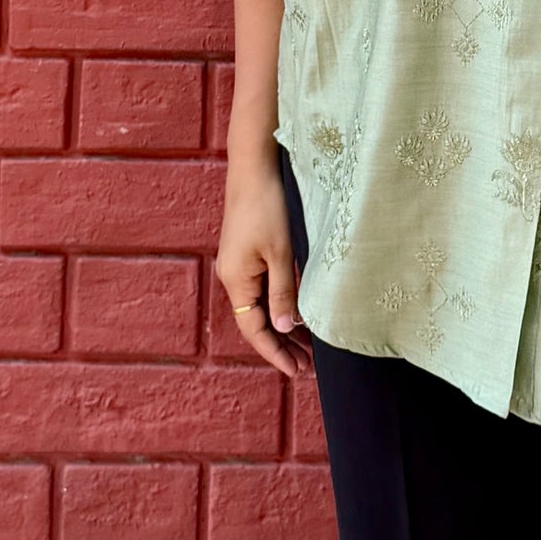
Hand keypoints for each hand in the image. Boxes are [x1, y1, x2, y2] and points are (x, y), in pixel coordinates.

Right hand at [216, 148, 309, 377]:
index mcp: (237, 280)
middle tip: (307, 367)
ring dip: (283, 327)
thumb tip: (284, 328)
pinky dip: (281, 306)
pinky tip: (298, 314)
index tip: (297, 371)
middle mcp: (233, 277)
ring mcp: (239, 265)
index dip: (274, 352)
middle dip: (281, 345)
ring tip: (307, 348)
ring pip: (261, 307)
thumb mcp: (281, 254)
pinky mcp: (247, 253)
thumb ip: (283, 293)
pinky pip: (263, 290)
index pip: (254, 330)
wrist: (254, 168)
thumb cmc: (268, 207)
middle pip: (257, 322)